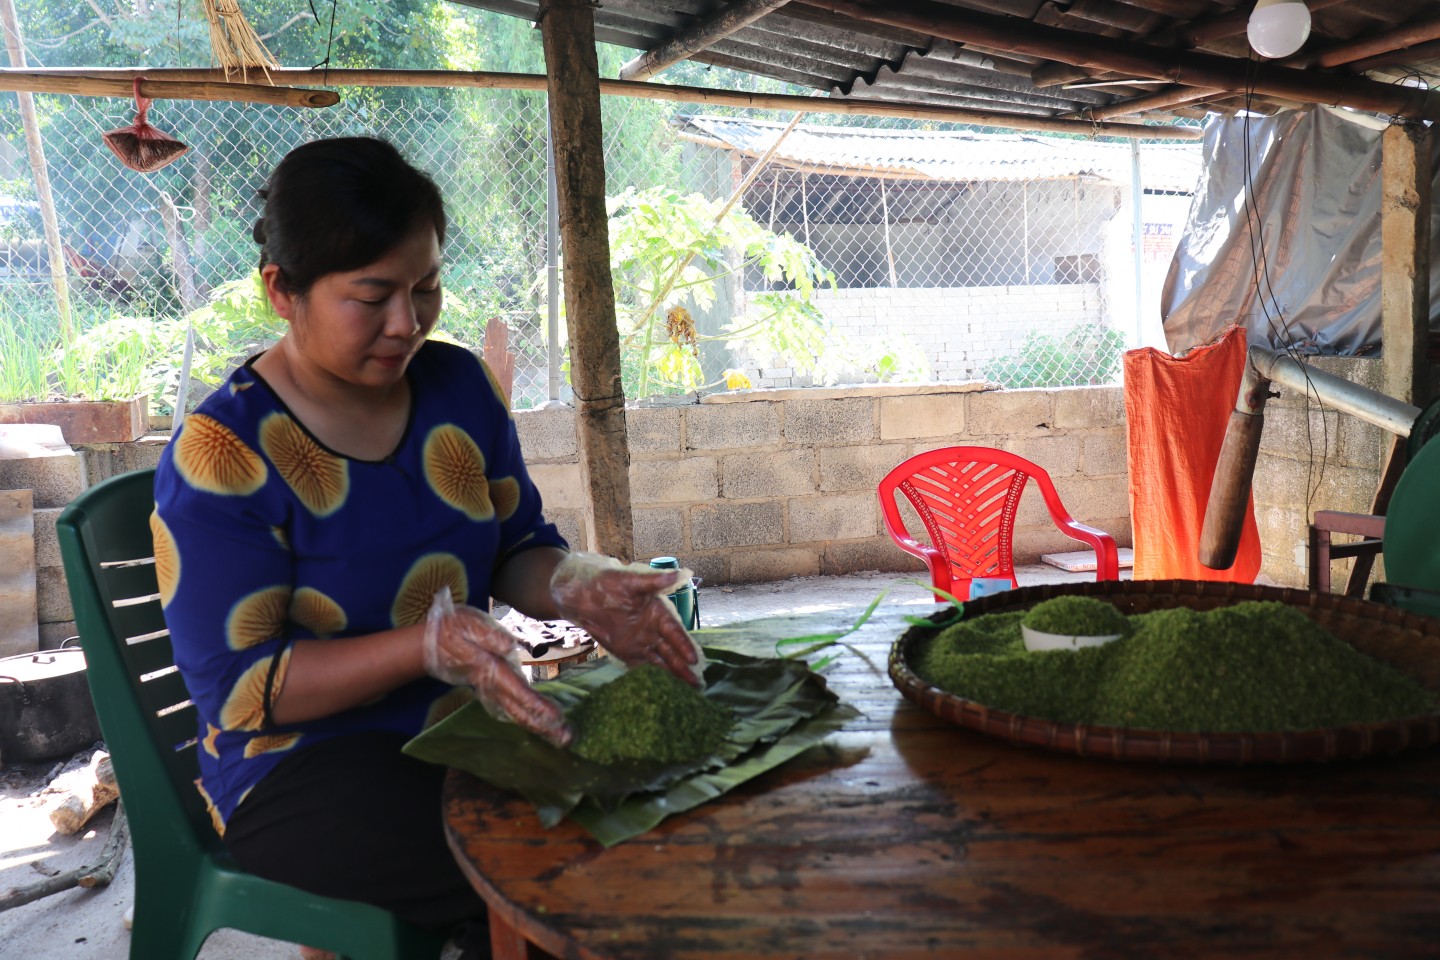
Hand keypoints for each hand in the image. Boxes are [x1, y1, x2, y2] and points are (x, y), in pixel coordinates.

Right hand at [422, 587, 570, 745]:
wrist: (430, 643)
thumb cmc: (452, 629)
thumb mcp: (469, 624)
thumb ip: (489, 636)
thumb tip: (510, 646)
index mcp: (491, 670)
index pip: (517, 692)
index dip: (536, 706)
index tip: (556, 719)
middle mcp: (492, 686)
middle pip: (519, 711)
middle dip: (542, 726)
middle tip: (567, 740)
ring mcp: (489, 691)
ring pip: (515, 713)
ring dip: (537, 726)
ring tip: (560, 737)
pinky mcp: (489, 690)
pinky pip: (510, 709)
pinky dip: (526, 718)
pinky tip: (539, 725)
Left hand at [550, 552, 702, 685]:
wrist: (577, 593)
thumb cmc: (604, 581)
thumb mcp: (629, 580)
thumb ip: (653, 581)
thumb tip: (681, 573)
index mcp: (657, 612)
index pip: (674, 631)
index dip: (684, 645)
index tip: (694, 660)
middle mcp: (653, 629)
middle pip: (671, 651)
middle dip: (684, 667)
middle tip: (699, 685)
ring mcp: (641, 642)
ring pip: (661, 661)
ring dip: (673, 676)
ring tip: (689, 692)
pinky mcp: (627, 652)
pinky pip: (642, 667)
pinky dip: (652, 678)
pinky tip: (663, 691)